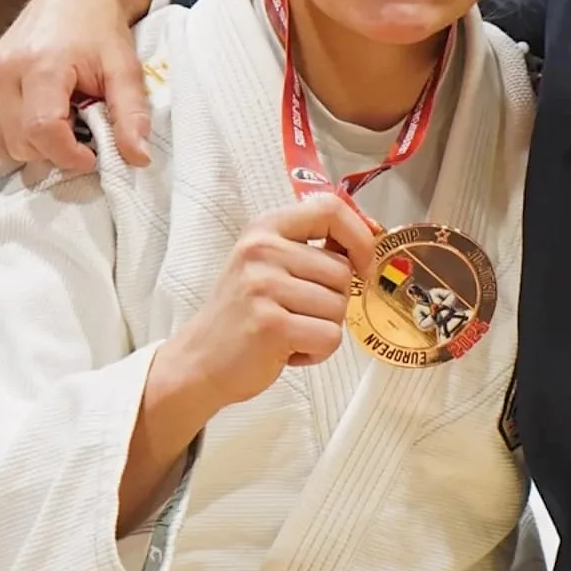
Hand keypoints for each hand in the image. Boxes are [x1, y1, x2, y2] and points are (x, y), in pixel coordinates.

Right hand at [0, 0, 155, 171]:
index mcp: (41, 65)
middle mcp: (3, 70)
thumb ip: (132, 116)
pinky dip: (7, 137)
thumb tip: (138, 159)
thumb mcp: (126, 71)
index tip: (91, 156)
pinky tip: (36, 119)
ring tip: (59, 122)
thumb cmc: (100, 34)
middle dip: (53, 151)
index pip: (42, 130)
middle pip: (18, 142)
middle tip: (79, 130)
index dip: (68, 155)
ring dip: (29, 148)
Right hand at [149, 194, 377, 414]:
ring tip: (288, 331)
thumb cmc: (243, 314)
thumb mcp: (268, 264)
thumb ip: (312, 247)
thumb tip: (372, 235)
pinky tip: (286, 351)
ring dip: (323, 328)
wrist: (198, 362)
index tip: (363, 263)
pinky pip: (330, 337)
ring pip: (339, 307)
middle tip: (297, 314)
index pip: (330, 209)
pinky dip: (317, 352)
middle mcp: (262, 251)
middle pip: (343, 270)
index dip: (360, 236)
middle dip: (334, 300)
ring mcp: (264, 287)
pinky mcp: (271, 325)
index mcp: (265, 228)